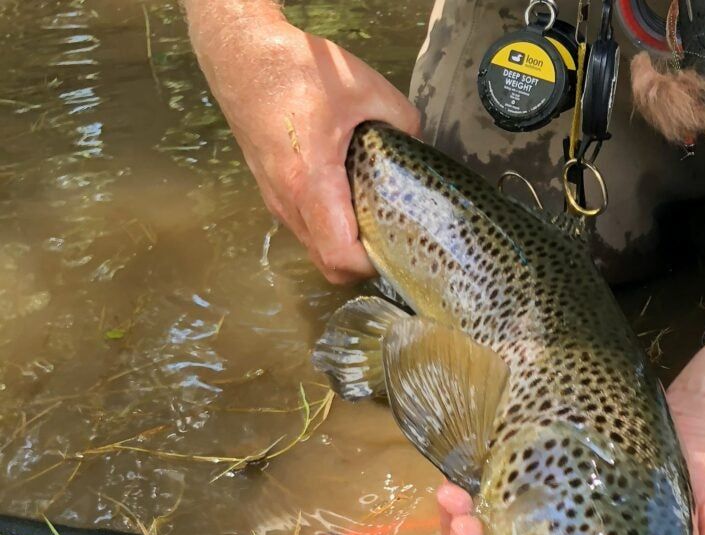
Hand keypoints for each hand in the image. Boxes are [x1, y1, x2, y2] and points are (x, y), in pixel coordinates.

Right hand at [190, 14, 419, 282]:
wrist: (240, 55)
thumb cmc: (296, 70)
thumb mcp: (365, 88)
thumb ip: (403, 121)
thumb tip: (419, 144)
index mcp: (310, 182)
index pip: (339, 255)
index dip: (370, 264)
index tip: (396, 248)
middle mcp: (288, 201)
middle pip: (327, 264)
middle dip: (362, 263)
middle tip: (392, 236)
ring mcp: (276, 199)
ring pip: (314, 248)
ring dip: (345, 245)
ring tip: (375, 218)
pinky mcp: (272, 191)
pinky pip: (305, 227)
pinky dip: (330, 229)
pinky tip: (350, 200)